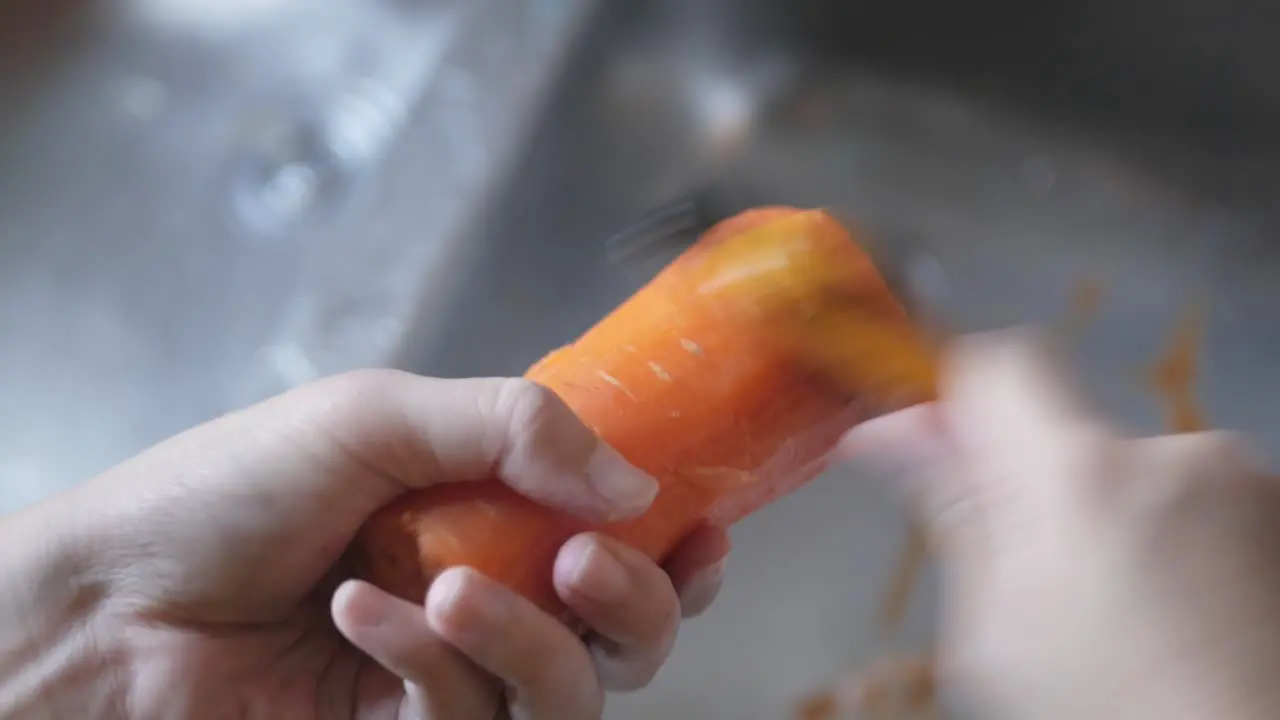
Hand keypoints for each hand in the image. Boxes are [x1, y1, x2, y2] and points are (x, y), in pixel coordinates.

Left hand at [0, 372, 729, 718]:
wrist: (108, 599)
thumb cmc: (227, 489)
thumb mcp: (378, 415)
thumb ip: (516, 428)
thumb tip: (638, 483)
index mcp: (492, 511)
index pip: (623, 539)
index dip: (681, 548)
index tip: (702, 531)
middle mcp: (489, 594)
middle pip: (628, 637)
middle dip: (637, 606)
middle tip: (588, 563)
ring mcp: (451, 674)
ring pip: (571, 695)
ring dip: (527, 640)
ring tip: (449, 584)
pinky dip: (428, 665)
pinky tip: (358, 613)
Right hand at [843, 330, 1279, 719]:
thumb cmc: (1116, 713)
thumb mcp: (991, 629)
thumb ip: (951, 510)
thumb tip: (895, 435)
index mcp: (1078, 478)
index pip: (996, 368)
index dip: (956, 397)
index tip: (938, 440)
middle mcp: (1167, 455)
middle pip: (1063, 432)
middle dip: (1033, 487)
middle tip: (1031, 576)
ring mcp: (1235, 479)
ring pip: (1126, 468)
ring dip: (1104, 516)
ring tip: (1112, 611)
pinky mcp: (1270, 507)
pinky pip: (1188, 495)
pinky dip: (1166, 536)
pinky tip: (1163, 610)